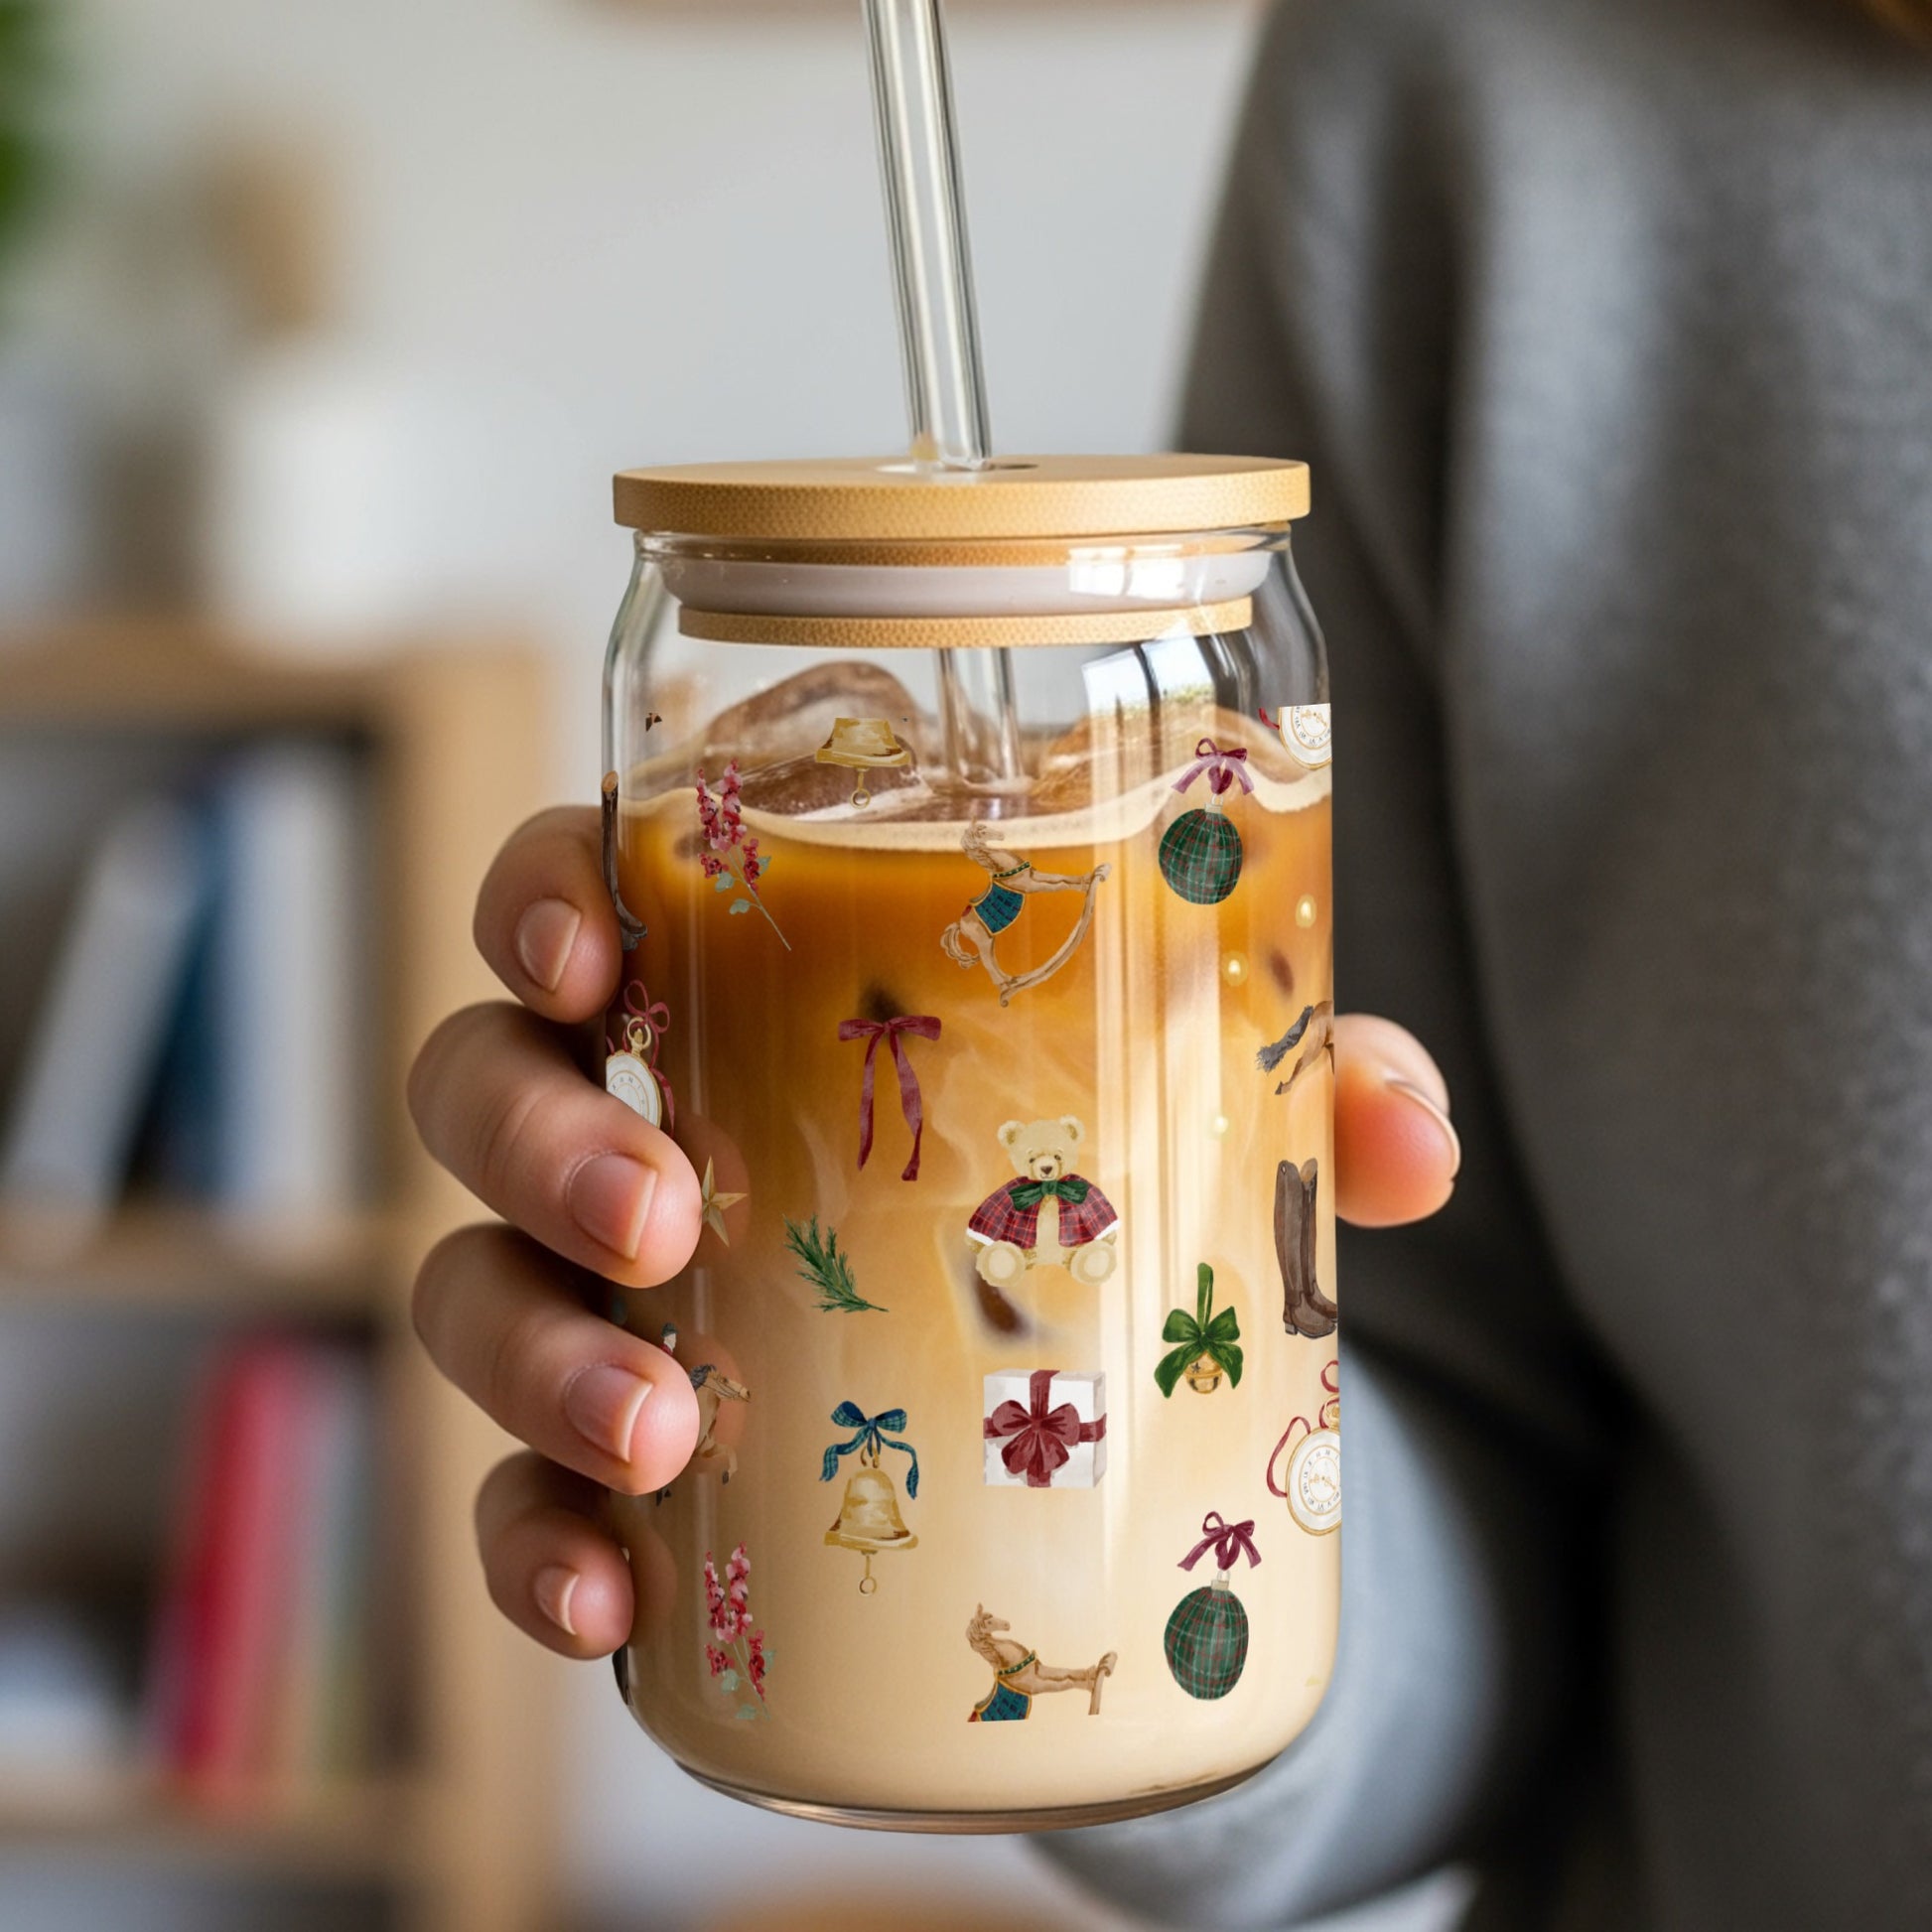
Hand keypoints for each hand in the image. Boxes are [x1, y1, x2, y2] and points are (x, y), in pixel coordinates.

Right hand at [408, 808, 1460, 1658]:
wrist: (1069, 1399)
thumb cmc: (1072, 1176)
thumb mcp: (1191, 1110)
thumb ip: (1296, 1084)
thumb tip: (1410, 1139)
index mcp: (732, 993)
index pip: (578, 896)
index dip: (543, 900)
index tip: (596, 951)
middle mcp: (628, 1125)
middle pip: (484, 1086)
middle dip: (542, 1141)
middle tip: (661, 1212)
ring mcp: (600, 1297)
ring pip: (473, 1293)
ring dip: (538, 1357)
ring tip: (656, 1427)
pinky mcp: (612, 1465)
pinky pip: (512, 1499)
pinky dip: (533, 1549)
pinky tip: (609, 1602)